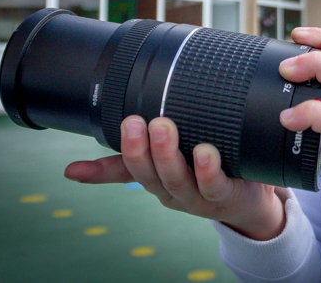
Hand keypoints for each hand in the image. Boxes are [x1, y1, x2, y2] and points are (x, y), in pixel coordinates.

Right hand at [65, 115, 286, 240]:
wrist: (247, 200)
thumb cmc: (202, 174)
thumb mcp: (164, 163)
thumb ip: (129, 157)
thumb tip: (74, 166)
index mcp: (155, 180)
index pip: (127, 169)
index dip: (113, 159)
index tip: (101, 143)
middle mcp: (172, 190)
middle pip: (150, 174)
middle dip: (141, 148)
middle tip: (138, 120)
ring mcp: (197, 195)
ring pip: (178, 180)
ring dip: (168, 155)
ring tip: (165, 127)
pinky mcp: (225, 195)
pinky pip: (214, 186)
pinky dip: (208, 170)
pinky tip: (205, 151)